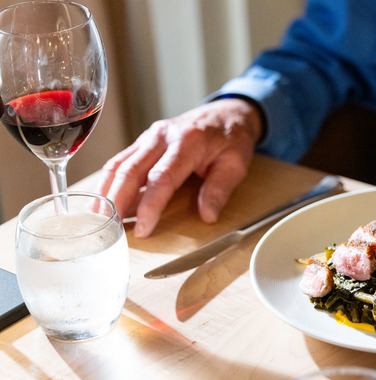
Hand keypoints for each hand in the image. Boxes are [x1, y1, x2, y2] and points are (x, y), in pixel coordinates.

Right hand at [98, 98, 261, 237]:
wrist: (228, 112)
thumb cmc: (232, 139)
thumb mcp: (236, 164)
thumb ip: (220, 189)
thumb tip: (207, 216)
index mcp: (188, 142)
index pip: (162, 177)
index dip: (149, 205)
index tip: (143, 229)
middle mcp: (163, 136)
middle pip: (131, 170)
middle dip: (117, 201)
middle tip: (108, 228)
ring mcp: (150, 137)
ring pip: (119, 164)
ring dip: (106, 192)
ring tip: (97, 218)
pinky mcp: (144, 141)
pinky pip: (121, 160)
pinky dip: (109, 180)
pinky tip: (103, 199)